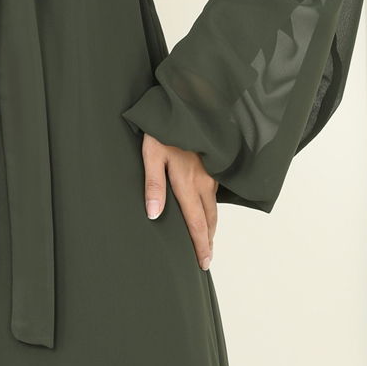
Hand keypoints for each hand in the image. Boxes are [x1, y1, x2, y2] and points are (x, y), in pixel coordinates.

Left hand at [141, 132, 218, 270]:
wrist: (189, 102)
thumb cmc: (165, 127)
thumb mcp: (152, 153)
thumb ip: (153, 184)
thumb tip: (153, 215)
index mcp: (187, 182)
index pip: (196, 222)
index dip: (200, 244)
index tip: (203, 263)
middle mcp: (203, 180)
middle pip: (209, 218)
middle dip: (208, 240)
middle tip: (206, 259)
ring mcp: (210, 171)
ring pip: (213, 205)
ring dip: (211, 224)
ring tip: (208, 238)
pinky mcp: (212, 162)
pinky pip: (214, 191)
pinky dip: (212, 206)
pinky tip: (207, 207)